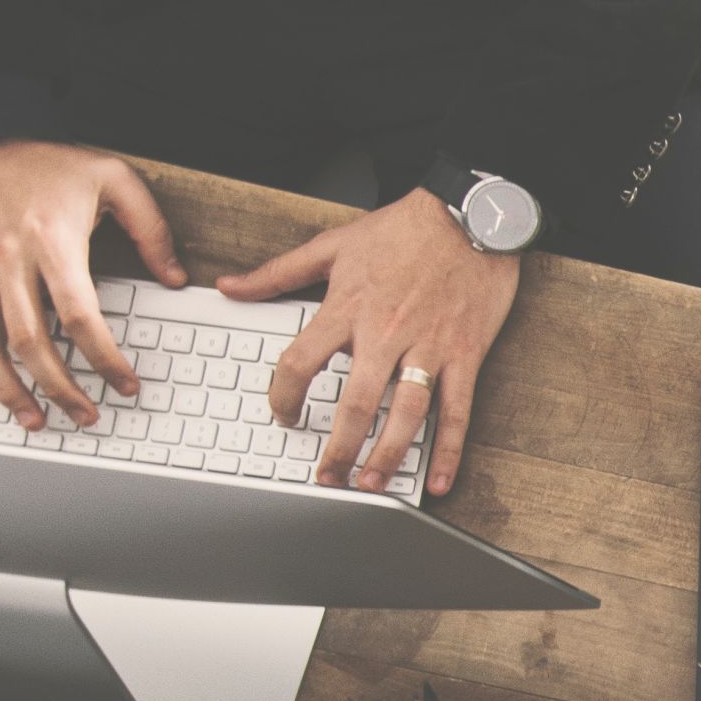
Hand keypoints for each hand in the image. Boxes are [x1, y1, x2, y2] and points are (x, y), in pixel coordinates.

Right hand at [0, 140, 183, 431]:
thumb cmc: (50, 162)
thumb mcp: (115, 178)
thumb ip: (152, 228)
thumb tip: (176, 278)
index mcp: (50, 242)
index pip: (79, 316)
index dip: (104, 358)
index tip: (126, 383)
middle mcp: (7, 262)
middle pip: (30, 341)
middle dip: (60, 388)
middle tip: (88, 416)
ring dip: (8, 390)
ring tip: (35, 421)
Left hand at [219, 191, 520, 497]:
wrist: (470, 217)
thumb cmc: (404, 230)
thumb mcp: (332, 244)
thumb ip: (278, 272)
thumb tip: (230, 286)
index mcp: (348, 308)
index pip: (301, 363)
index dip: (284, 396)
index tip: (284, 415)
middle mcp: (386, 334)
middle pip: (355, 404)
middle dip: (337, 447)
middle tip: (326, 476)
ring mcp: (429, 348)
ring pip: (405, 416)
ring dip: (386, 456)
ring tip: (370, 483)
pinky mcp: (465, 355)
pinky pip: (457, 412)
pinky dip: (450, 451)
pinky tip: (440, 480)